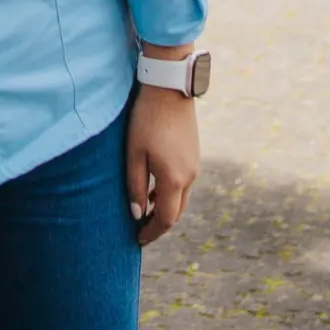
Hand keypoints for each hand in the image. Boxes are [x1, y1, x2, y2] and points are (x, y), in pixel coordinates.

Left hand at [124, 80, 200, 246]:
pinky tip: (155, 190)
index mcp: (174, 179)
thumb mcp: (134, 154)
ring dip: (166, 209)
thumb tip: (138, 214)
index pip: (166, 219)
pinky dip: (171, 193)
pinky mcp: (194, 154)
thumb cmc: (146, 120)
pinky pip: (184, 183)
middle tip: (141, 231)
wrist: (169, 89)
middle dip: (159, 224)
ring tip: (145, 213)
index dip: (152, 232)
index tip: (138, 240)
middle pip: (177, 212)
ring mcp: (195, 165)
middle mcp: (190, 176)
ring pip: (181, 197)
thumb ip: (135, 186)